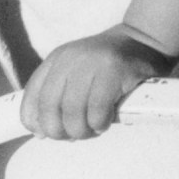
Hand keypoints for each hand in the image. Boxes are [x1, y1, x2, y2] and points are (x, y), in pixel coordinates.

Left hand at [21, 26, 172, 139]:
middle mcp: (70, 58)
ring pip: (73, 111)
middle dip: (59, 131)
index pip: (31, 98)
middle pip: (50, 107)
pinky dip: (99, 123)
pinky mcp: (115, 69)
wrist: (146, 42)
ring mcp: (93, 62)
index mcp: (57, 59)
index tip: (47, 133)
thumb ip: (58, 97)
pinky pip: (97, 109)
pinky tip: (105, 122)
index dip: (35, 122)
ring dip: (81, 130)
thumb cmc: (111, 67)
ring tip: (92, 130)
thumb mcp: (77, 73)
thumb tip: (42, 133)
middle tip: (74, 136)